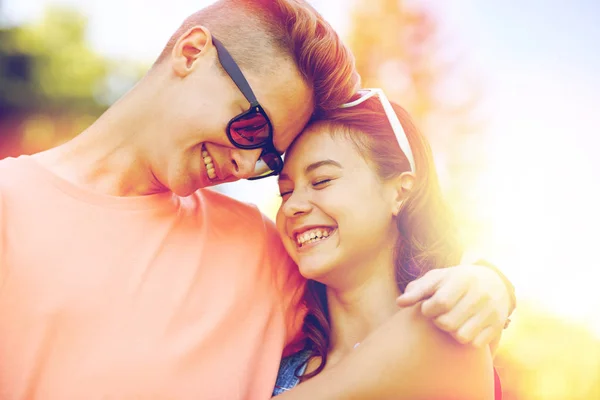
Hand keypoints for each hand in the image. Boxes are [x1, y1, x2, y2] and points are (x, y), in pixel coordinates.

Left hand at [395, 265, 509, 346]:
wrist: (492, 280)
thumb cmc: (454, 280)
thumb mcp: (436, 278)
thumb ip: (417, 289)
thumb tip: (399, 303)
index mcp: (463, 279)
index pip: (441, 302)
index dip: (428, 309)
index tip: (428, 307)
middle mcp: (480, 294)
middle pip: (448, 322)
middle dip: (437, 322)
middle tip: (438, 316)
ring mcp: (491, 311)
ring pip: (461, 336)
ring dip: (451, 332)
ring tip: (450, 322)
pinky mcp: (498, 325)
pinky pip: (475, 343)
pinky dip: (466, 339)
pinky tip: (464, 327)